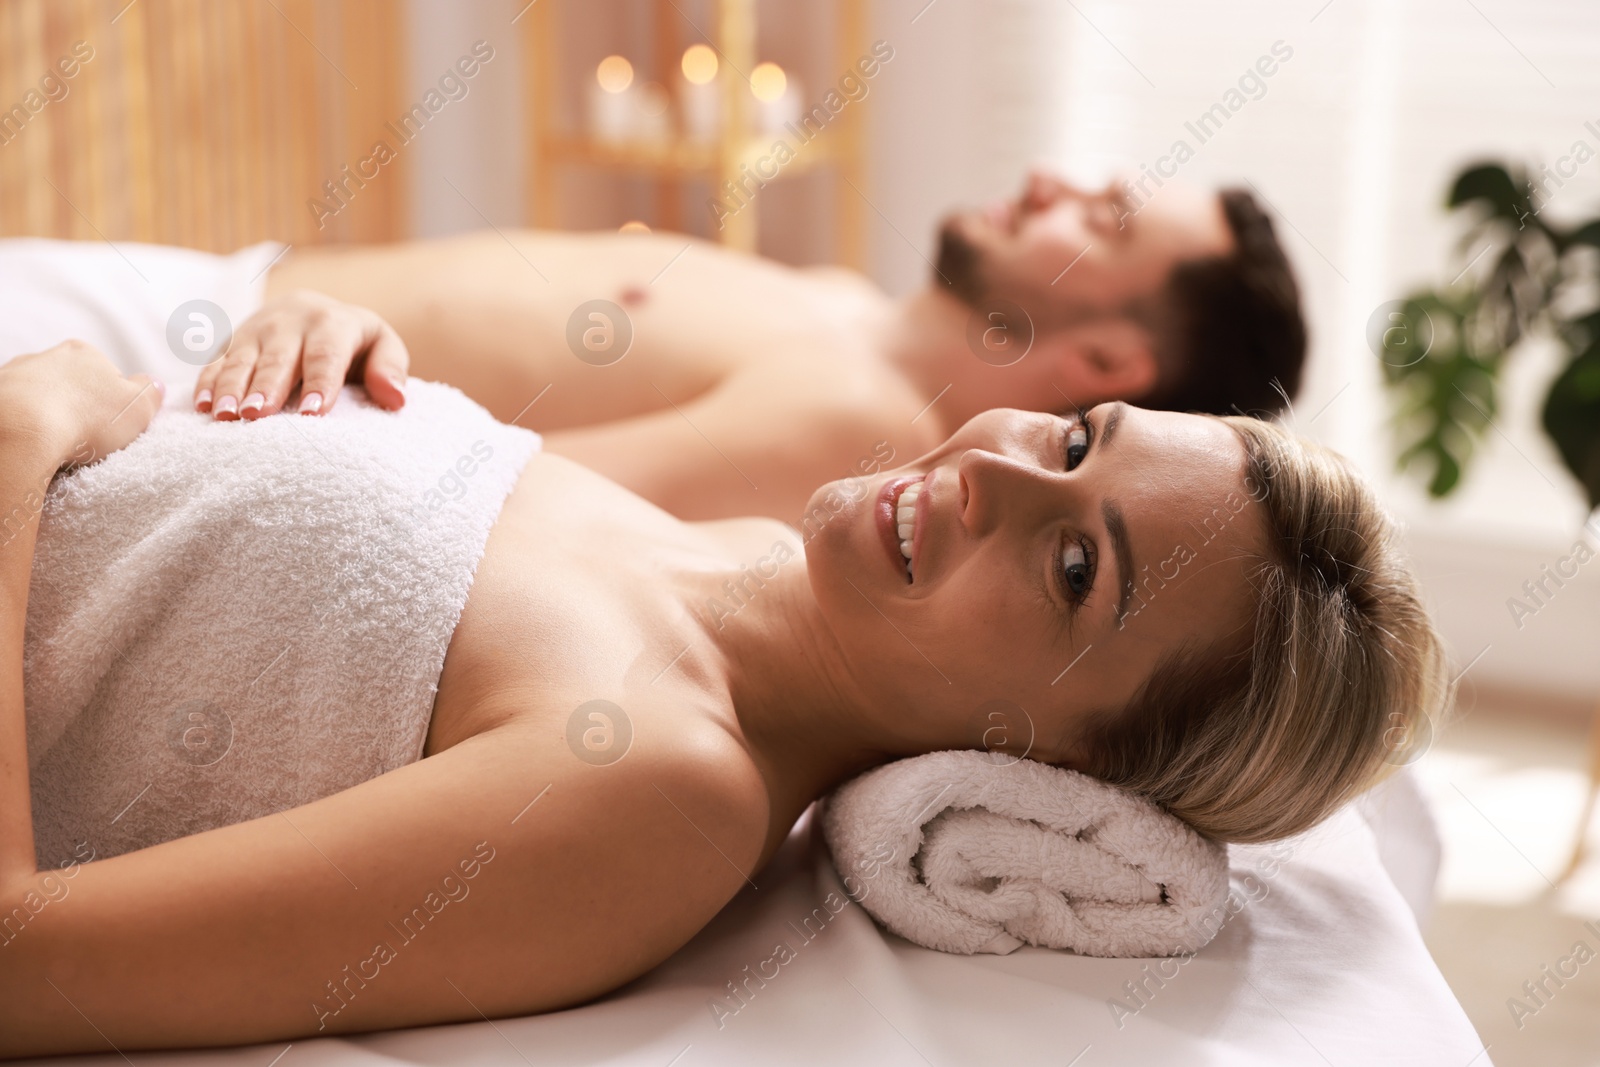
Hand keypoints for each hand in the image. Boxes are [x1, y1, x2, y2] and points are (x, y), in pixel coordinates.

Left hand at [0, 340, 163, 468]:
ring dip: (47, 414)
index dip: (112, 401)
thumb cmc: (85, 418)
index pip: (105, 374)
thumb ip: (151, 392)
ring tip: (55, 443)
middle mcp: (46, 355)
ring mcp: (14, 374)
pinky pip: (14, 409)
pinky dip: (22, 423)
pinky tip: (30, 442)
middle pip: (69, 383)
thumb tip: (154, 384)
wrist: (21, 432)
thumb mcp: (138, 408)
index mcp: (84, 353)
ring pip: (38, 395)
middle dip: (76, 405)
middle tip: (84, 436)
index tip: (111, 425)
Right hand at [193, 289, 407, 419]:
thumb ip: (391, 368)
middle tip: (258, 415)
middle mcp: (290, 320)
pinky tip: (202, 407)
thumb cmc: (354, 343)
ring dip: (232, 387)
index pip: (326, 354)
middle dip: (268, 386)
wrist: (312, 312)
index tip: (315, 412)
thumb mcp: (382, 345)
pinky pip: (216, 362)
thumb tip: (396, 397)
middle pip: (279, 357)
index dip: (321, 382)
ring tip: (226, 415)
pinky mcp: (231, 342)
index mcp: (332, 322)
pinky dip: (207, 383)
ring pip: (242, 359)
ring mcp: (256, 330)